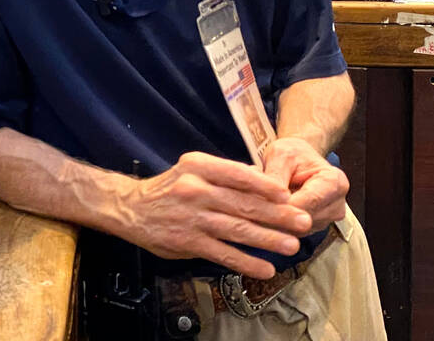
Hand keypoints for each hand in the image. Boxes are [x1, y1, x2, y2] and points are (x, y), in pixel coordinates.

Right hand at [120, 151, 312, 279]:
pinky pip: (223, 253)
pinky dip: (246, 261)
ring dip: (268, 239)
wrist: (130, 209)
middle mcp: (195, 189)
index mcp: (198, 166)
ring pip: (237, 229)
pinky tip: (265, 267)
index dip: (265, 186)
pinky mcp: (188, 242)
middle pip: (243, 203)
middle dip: (277, 215)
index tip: (288, 195)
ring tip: (292, 245)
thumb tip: (261, 181)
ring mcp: (192, 217)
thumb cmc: (168, 189)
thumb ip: (223, 174)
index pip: (238, 174)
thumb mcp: (191, 169)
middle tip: (303, 222)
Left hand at [262, 137, 348, 231]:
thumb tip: (269, 201)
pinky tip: (264, 210)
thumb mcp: (280, 155)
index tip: (258, 202)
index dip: (283, 205)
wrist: (297, 159)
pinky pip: (292, 232)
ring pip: (296, 230)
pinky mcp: (313, 228)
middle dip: (276, 214)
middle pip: (304, 220)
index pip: (309, 202)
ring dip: (274, 220)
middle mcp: (336, 205)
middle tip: (251, 203)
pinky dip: (276, 223)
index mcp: (334, 182)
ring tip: (257, 202)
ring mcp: (326, 219)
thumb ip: (275, 177)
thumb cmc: (291, 154)